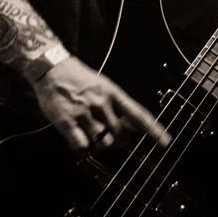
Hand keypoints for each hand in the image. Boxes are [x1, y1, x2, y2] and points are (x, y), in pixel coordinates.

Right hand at [32, 56, 170, 152]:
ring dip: (98, 144)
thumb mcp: (103, 86)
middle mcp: (101, 102)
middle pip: (119, 135)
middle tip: (109, 137)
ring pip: (101, 143)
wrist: (51, 69)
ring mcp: (84, 113)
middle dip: (117, 141)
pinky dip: (82, 147)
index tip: (166, 142)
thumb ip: (117, 106)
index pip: (138, 114)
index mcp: (112, 92)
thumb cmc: (79, 80)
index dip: (153, 129)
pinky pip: (82, 146)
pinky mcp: (67, 122)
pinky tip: (78, 138)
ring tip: (90, 133)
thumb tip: (132, 128)